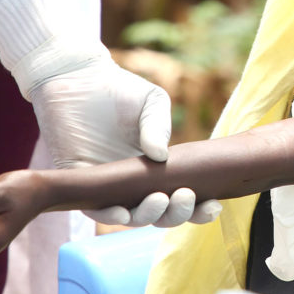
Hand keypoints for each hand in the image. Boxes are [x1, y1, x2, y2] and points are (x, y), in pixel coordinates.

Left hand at [25, 48, 220, 225]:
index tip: (213, 205)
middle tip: (183, 196)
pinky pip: (95, 208)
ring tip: (159, 201)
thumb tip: (161, 158)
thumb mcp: (152, 102)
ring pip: (131, 216)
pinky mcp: (81, 181)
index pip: (181, 197)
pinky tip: (122, 211)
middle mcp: (135, 182)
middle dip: (176, 214)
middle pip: (160, 214)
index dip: (198, 209)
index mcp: (158, 168)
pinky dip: (110, 213)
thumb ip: (158, 127)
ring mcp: (109, 184)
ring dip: (147, 216)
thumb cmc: (120, 90)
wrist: (80, 77)